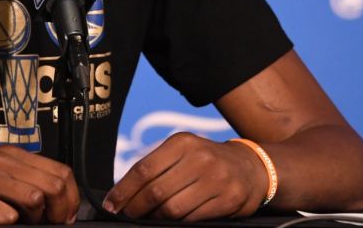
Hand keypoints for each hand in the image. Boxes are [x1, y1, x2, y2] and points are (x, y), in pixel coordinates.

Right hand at [0, 146, 78, 223]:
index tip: (65, 217)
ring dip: (34, 219)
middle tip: (49, 225)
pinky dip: (7, 224)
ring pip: (33, 197)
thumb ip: (19, 180)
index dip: (71, 198)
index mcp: (12, 154)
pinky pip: (2, 214)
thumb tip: (51, 203)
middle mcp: (2, 160)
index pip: (62, 172)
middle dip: (60, 212)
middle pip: (54, 185)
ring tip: (21, 224)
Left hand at [104, 132, 266, 220]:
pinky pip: (191, 219)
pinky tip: (171, 222)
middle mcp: (200, 158)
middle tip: (126, 215)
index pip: (143, 169)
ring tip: (147, 219)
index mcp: (183, 142)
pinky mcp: (227, 200)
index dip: (123, 190)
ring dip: (154, 218)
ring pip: (172, 209)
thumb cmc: (207, 161)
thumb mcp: (184, 152)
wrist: (251, 168)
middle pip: (155, 192)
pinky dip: (177, 224)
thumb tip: (122, 192)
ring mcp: (216, 180)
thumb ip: (157, 166)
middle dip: (135, 208)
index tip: (111, 204)